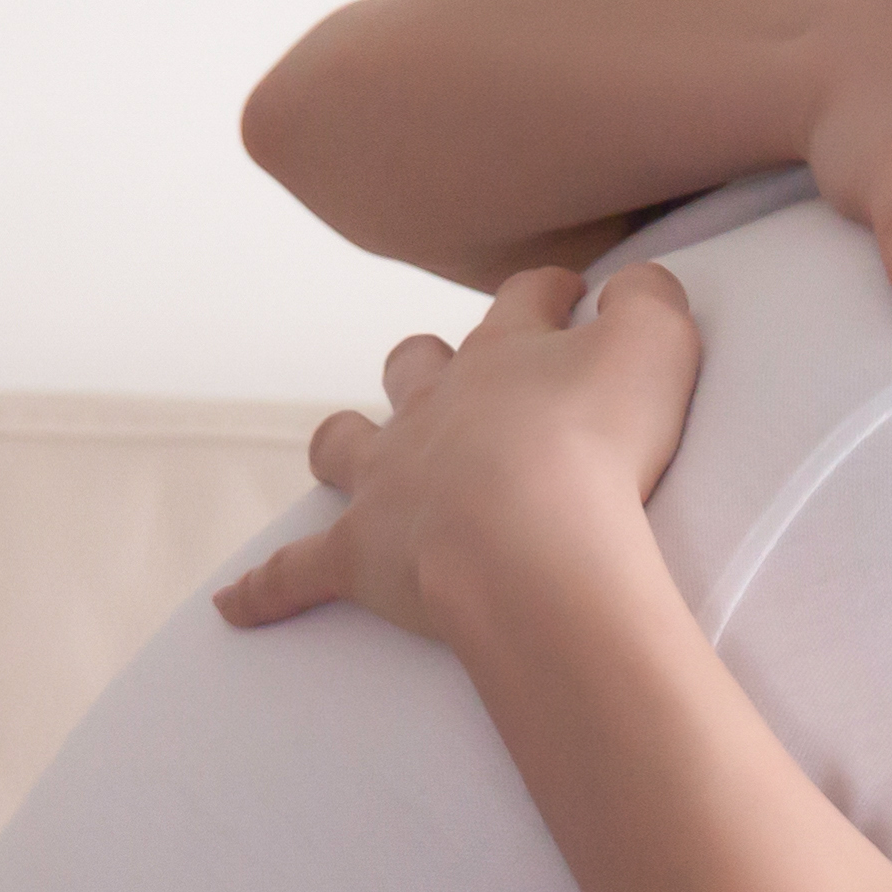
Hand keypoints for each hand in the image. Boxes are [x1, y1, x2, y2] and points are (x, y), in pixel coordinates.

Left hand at [214, 263, 699, 645]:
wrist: (532, 545)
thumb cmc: (600, 446)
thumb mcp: (658, 348)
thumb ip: (651, 302)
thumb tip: (637, 285)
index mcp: (504, 356)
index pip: (523, 300)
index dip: (548, 292)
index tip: (571, 294)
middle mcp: (433, 409)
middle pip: (415, 367)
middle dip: (429, 364)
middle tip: (458, 374)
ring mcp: (389, 481)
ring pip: (346, 444)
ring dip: (348, 443)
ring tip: (351, 452)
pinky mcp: (360, 555)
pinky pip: (296, 572)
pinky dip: (266, 588)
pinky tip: (233, 606)